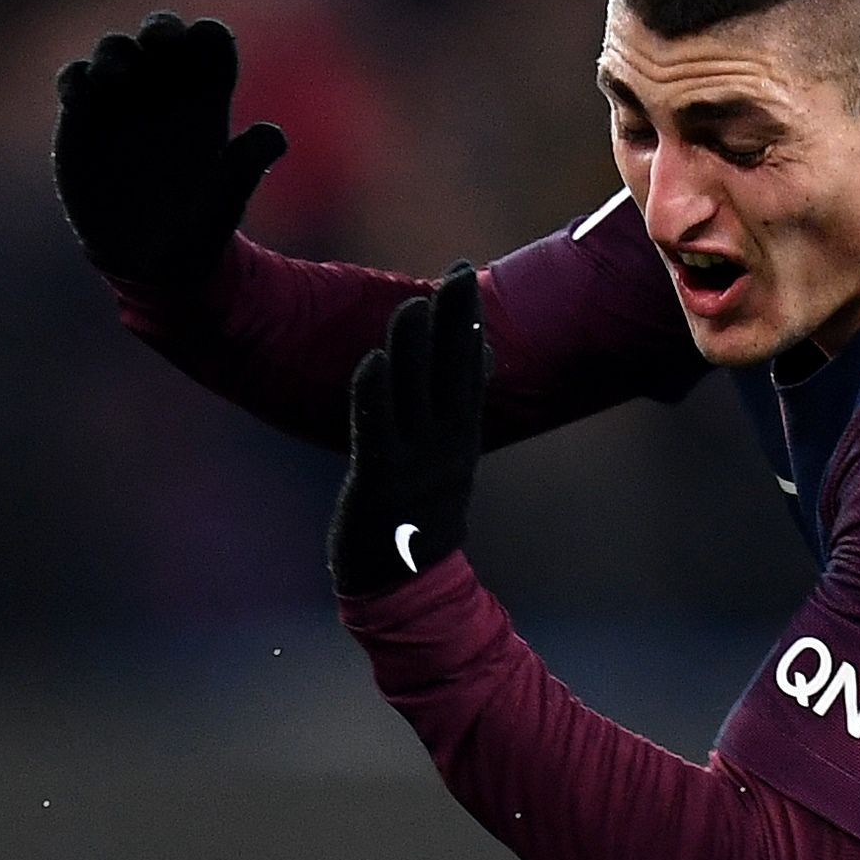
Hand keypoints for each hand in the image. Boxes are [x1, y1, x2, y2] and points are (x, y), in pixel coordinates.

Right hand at [52, 10, 288, 287]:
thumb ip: (246, 165)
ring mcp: (122, 97)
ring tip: (119, 77)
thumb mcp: (225, 199)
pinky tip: (80, 99)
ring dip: (115, 53)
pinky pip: (75, 80)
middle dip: (162, 29)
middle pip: (162, 33)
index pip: (211, 45)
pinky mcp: (84, 114)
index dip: (209, 37)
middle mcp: (165, 88)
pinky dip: (76, 81)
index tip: (207, 42)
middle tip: (162, 41)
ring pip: (115, 50)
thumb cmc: (198, 224)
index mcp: (207, 97)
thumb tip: (275, 137)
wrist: (149, 256)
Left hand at [334, 268, 483, 597]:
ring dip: (416, 348)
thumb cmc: (417, 516)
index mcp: (461, 438)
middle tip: (458, 272)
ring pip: (416, 396)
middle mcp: (444, 447)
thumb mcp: (448, 459)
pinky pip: (378, 430)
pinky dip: (376, 394)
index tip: (466, 274)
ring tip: (415, 303)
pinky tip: (374, 361)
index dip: (467, 320)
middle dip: (454, 320)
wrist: (403, 587)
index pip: (469, 368)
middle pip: (452, 372)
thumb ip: (458, 408)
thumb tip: (485, 359)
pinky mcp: (379, 481)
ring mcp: (413, 464)